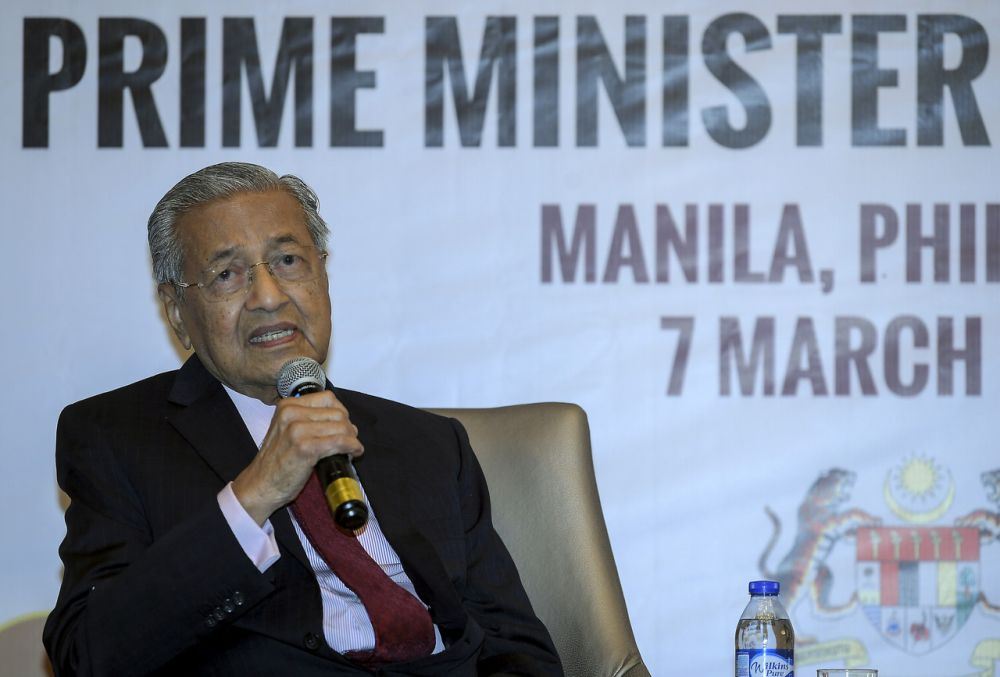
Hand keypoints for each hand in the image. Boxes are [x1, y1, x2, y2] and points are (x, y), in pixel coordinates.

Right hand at [231, 391, 363, 524]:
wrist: (260, 486)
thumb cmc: (276, 462)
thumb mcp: (286, 430)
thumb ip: (307, 419)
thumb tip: (341, 419)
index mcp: (287, 406)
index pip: (328, 398)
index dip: (341, 412)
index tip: (343, 425)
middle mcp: (291, 414)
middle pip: (337, 412)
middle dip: (348, 427)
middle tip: (349, 440)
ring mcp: (298, 430)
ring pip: (342, 426)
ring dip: (352, 438)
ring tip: (350, 448)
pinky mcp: (306, 447)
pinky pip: (340, 441)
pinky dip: (352, 446)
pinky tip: (353, 453)